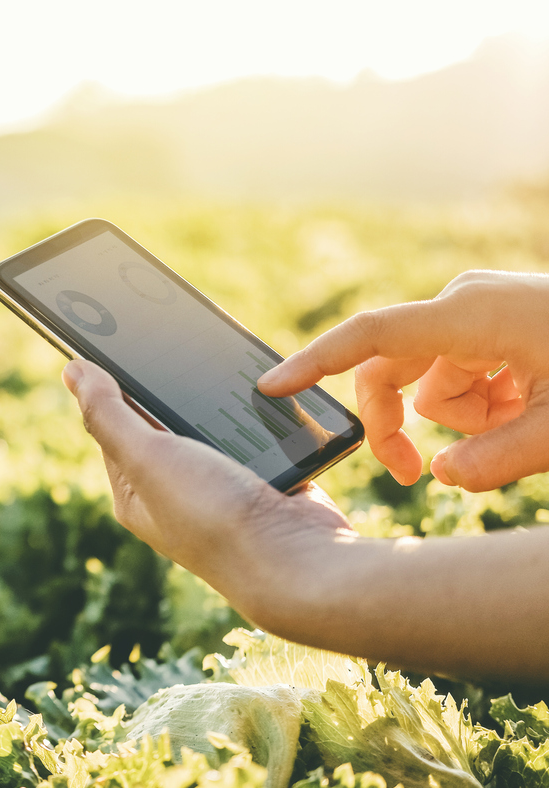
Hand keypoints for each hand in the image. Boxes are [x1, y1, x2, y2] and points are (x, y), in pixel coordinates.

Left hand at [62, 359, 352, 618]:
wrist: (298, 561)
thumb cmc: (214, 516)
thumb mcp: (147, 457)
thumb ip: (109, 414)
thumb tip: (72, 372)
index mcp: (135, 494)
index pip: (113, 427)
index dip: (113, 385)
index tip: (119, 340)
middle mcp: (173, 494)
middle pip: (164, 424)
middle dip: (170, 388)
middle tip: (171, 342)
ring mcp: (221, 489)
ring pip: (211, 427)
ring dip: (216, 402)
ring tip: (215, 363)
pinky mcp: (263, 481)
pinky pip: (254, 435)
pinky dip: (256, 416)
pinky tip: (260, 391)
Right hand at [258, 270, 548, 491]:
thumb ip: (492, 464)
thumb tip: (440, 475)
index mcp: (471, 316)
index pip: (370, 338)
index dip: (314, 365)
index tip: (270, 388)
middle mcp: (464, 304)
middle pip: (391, 372)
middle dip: (402, 425)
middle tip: (415, 478)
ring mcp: (480, 310)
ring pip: (432, 383)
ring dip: (465, 418)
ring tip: (527, 424)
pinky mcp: (495, 321)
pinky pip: (463, 374)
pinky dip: (486, 404)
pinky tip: (531, 406)